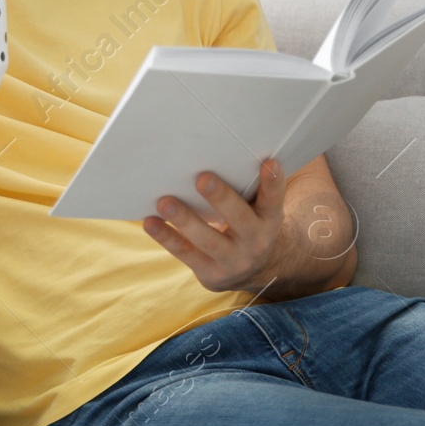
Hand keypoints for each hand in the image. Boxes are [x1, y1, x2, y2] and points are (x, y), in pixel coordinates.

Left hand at [143, 158, 286, 293]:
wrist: (253, 270)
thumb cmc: (249, 223)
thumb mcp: (258, 209)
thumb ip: (248, 187)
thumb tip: (216, 151)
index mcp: (270, 219)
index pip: (274, 199)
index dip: (273, 182)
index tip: (269, 162)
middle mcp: (256, 241)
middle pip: (239, 218)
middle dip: (221, 198)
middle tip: (202, 178)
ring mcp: (233, 260)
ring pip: (208, 240)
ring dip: (185, 220)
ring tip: (164, 202)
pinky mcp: (211, 274)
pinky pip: (186, 253)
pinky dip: (167, 237)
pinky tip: (150, 222)